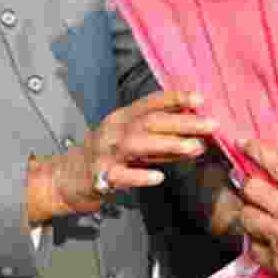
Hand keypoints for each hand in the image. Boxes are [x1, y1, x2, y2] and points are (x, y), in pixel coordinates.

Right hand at [29, 90, 214, 223]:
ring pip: (137, 144)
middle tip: (212, 125)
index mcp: (122, 118)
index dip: (176, 99)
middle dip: (183, 122)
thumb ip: (163, 142)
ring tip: (194, 148)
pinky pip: (120, 175)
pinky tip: (158, 177)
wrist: (66, 179)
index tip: (201, 98)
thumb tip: (198, 141)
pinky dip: (139, 175)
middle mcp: (113, 131)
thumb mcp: (132, 144)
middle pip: (150, 122)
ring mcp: (105, 153)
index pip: (151, 103)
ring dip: (167, 144)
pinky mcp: (99, 176)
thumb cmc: (106, 159)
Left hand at [236, 139, 277, 277]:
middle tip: (245, 182)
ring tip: (255, 215)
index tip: (244, 143)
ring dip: (249, 214)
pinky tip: (261, 244)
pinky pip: (252, 247)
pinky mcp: (272, 263)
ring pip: (247, 217)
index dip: (259, 152)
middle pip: (253, 189)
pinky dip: (254, 244)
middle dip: (246, 184)